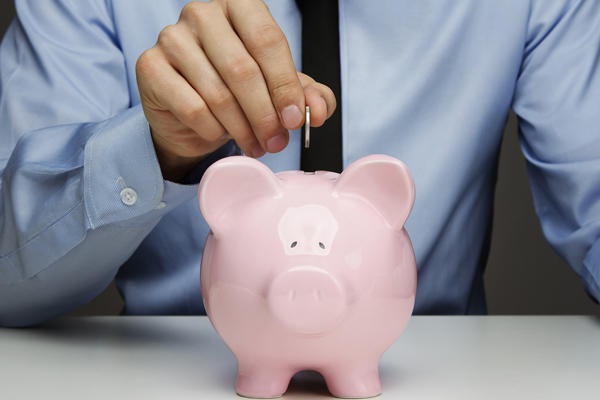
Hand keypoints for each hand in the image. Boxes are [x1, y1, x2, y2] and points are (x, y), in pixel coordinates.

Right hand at [136, 0, 335, 181]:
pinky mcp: (150, 66)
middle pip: (243, 70)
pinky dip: (213, 129)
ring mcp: (172, 37)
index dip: (285, 85)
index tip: (294, 120)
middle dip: (265, 115)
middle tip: (277, 142)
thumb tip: (318, 110)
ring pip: (218, 94)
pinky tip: (220, 134)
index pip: (268, 40)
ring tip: (256, 145)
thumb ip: (307, 95)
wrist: (189, 113)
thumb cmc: (237, 91)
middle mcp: (202, 14)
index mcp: (239, 6)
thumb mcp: (279, 90)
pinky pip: (192, 108)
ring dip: (243, 129)